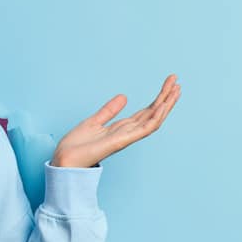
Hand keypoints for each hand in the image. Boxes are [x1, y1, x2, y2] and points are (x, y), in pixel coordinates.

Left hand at [49, 74, 180, 167]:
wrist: (65, 159)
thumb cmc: (76, 146)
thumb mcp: (94, 121)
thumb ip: (109, 110)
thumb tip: (124, 97)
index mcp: (121, 128)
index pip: (145, 112)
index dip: (158, 98)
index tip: (168, 83)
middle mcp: (127, 133)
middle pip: (152, 114)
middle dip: (166, 98)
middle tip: (176, 81)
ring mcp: (126, 138)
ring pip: (153, 120)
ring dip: (166, 105)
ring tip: (176, 89)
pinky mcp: (121, 142)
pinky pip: (143, 129)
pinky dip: (154, 117)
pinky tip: (162, 105)